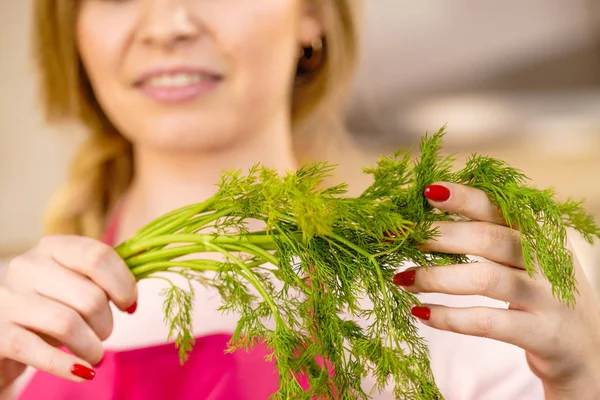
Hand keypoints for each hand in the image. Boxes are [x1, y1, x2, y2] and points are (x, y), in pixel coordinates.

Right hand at [0, 235, 137, 387]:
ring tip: (93, 354)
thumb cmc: (52, 307)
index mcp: (52, 247)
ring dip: (91, 347)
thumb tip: (144, 269)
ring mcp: (7, 299)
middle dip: (107, 324)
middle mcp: (26, 266)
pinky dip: (67, 366)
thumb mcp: (76, 285)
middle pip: (89, 296)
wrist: (4, 336)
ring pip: (67, 324)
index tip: (129, 305)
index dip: (123, 284)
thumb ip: (106, 276)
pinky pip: (37, 351)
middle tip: (104, 335)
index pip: (98, 256)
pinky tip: (83, 372)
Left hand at [394, 183, 599, 399]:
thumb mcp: (526, 258)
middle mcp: (548, 260)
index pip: (499, 207)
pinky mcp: (542, 334)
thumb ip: (489, 236)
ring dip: (436, 277)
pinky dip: (448, 317)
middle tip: (400, 238)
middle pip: (488, 238)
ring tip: (402, 279)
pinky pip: (486, 322)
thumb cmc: (540, 293)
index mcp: (541, 233)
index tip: (427, 191)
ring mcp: (549, 298)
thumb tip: (427, 218)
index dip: (463, 197)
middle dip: (439, 236)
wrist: (585, 349)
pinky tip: (420, 313)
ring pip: (485, 279)